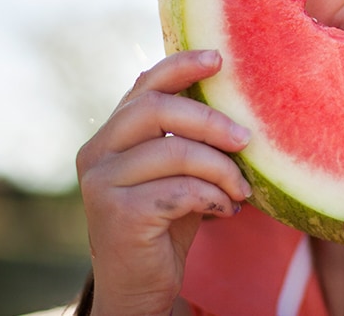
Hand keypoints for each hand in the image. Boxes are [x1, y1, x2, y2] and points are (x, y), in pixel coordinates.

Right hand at [76, 50, 251, 315]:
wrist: (140, 285)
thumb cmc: (166, 221)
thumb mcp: (177, 172)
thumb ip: (186, 136)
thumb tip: (228, 96)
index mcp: (111, 134)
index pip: (144, 85)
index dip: (181, 66)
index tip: (219, 59)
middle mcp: (97, 151)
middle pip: (157, 109)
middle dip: (210, 120)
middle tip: (247, 139)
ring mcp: (101, 182)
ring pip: (174, 152)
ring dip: (221, 169)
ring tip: (242, 189)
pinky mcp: (116, 213)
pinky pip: (180, 190)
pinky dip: (214, 197)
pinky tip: (226, 210)